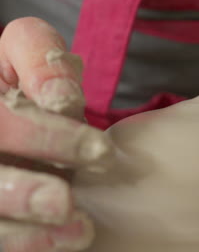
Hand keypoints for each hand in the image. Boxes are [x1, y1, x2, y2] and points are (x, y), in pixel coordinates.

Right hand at [0, 17, 111, 250]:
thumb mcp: (24, 54)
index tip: (101, 150)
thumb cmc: (23, 80)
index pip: (2, 124)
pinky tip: (68, 242)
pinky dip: (30, 244)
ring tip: (80, 232)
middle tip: (67, 201)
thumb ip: (39, 58)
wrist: (14, 113)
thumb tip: (61, 97)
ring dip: (28, 234)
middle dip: (23, 192)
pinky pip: (3, 239)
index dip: (45, 136)